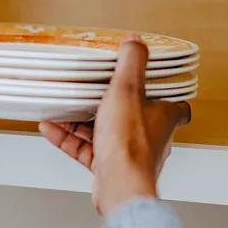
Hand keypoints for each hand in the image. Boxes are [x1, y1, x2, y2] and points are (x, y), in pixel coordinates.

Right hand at [39, 38, 190, 216]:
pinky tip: (52, 128)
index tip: (151, 81)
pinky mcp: (109, 167)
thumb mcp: (127, 91)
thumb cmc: (130, 146)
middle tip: (91, 91)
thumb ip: (131, 64)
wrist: (119, 187)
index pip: (174, 104)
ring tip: (62, 108)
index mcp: (163, 117)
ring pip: (104, 132)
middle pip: (131, 115)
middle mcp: (150, 137)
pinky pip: (86, 149)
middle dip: (108, 103)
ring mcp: (129, 153)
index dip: (163, 92)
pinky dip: (69, 138)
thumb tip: (136, 41)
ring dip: (81, 121)